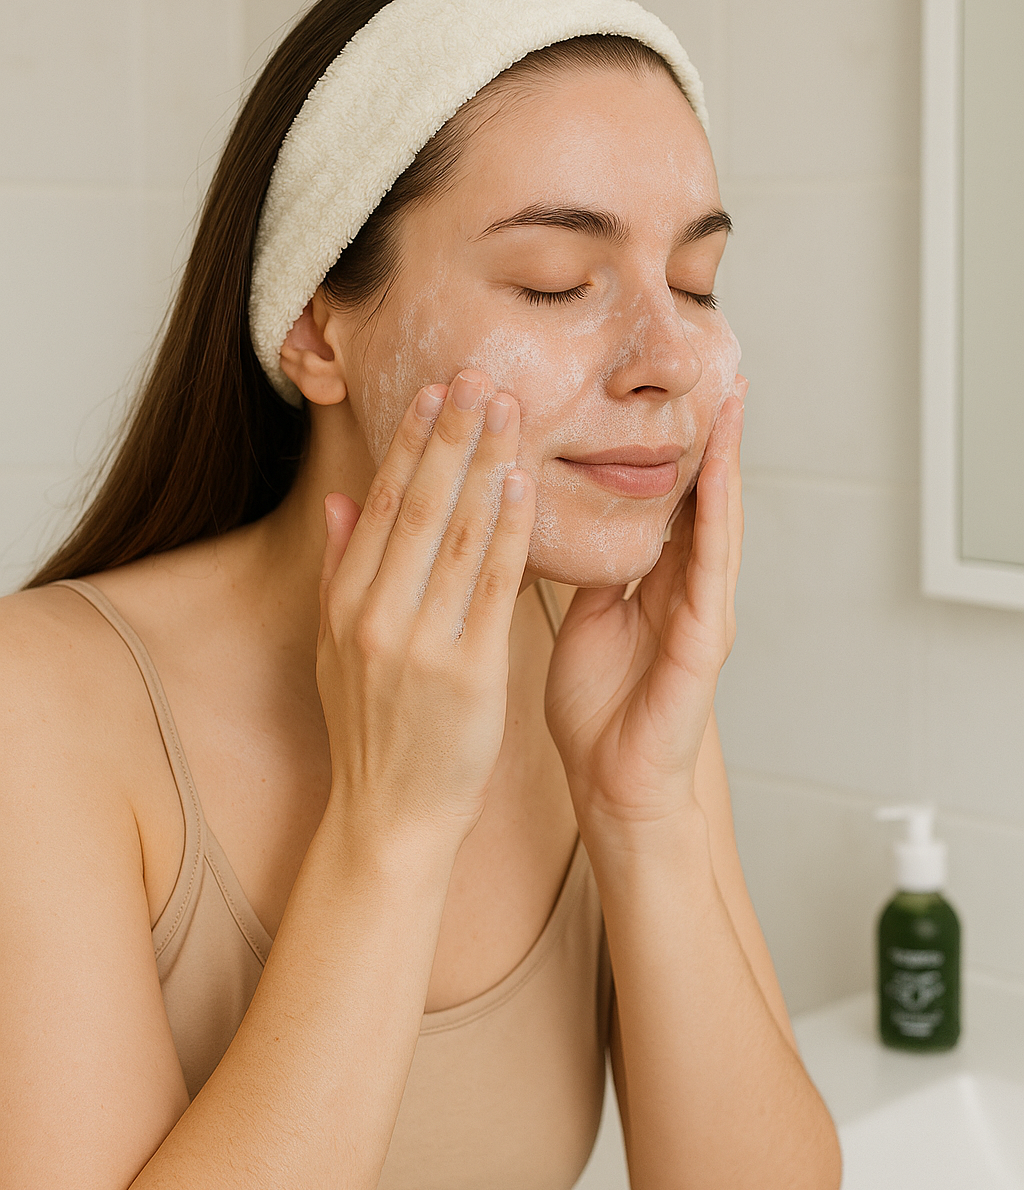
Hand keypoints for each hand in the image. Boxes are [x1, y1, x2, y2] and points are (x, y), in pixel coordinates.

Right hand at [316, 371, 534, 861]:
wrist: (392, 815)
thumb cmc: (374, 731)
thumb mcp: (337, 650)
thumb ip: (341, 570)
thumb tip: (341, 501)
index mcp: (346, 605)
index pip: (383, 506)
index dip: (412, 444)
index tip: (435, 390)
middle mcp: (377, 615)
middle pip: (419, 505)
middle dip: (452, 434)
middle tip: (479, 374)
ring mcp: (420, 644)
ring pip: (457, 534)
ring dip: (486, 463)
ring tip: (509, 408)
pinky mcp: (468, 673)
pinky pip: (492, 586)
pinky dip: (508, 530)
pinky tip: (524, 483)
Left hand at [545, 377, 745, 840]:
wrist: (612, 785)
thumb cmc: (600, 711)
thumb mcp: (585, 619)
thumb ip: (591, 572)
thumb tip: (573, 521)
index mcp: (655, 584)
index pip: (670, 502)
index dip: (676, 449)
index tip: (675, 394)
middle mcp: (687, 590)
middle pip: (705, 499)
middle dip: (715, 438)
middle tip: (724, 372)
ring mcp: (703, 613)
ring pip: (719, 521)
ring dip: (729, 462)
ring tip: (735, 404)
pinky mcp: (704, 641)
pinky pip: (711, 569)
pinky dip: (717, 520)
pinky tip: (720, 478)